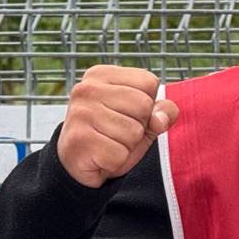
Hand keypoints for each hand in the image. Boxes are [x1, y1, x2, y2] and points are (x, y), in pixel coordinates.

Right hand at [56, 65, 179, 187]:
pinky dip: (116, 161)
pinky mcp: (79, 140)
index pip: (149, 82)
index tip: (126, 113)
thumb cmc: (112, 135)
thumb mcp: (142, 119)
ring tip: (109, 143)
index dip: (147, 105)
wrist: (77, 163)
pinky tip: (101, 156)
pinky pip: (120, 154)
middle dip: (139, 126)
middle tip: (117, 132)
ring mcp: (80, 113)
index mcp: (102, 75)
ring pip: (134, 132)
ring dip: (128, 145)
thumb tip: (161, 119)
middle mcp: (87, 89)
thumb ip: (161, 112)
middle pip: (143, 105)